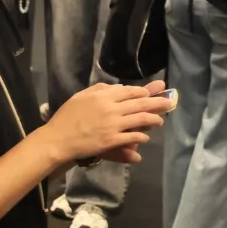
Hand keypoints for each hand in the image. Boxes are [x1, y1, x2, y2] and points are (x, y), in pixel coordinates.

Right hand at [43, 80, 172, 164]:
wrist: (58, 139)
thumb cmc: (66, 117)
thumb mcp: (79, 97)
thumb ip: (98, 90)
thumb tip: (116, 88)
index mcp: (102, 96)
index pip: (129, 91)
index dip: (143, 92)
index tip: (150, 93)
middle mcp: (111, 108)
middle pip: (140, 103)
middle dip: (157, 103)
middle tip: (168, 103)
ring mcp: (113, 125)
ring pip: (140, 119)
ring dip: (153, 119)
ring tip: (159, 121)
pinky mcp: (112, 140)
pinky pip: (133, 137)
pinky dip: (141, 136)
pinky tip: (145, 136)